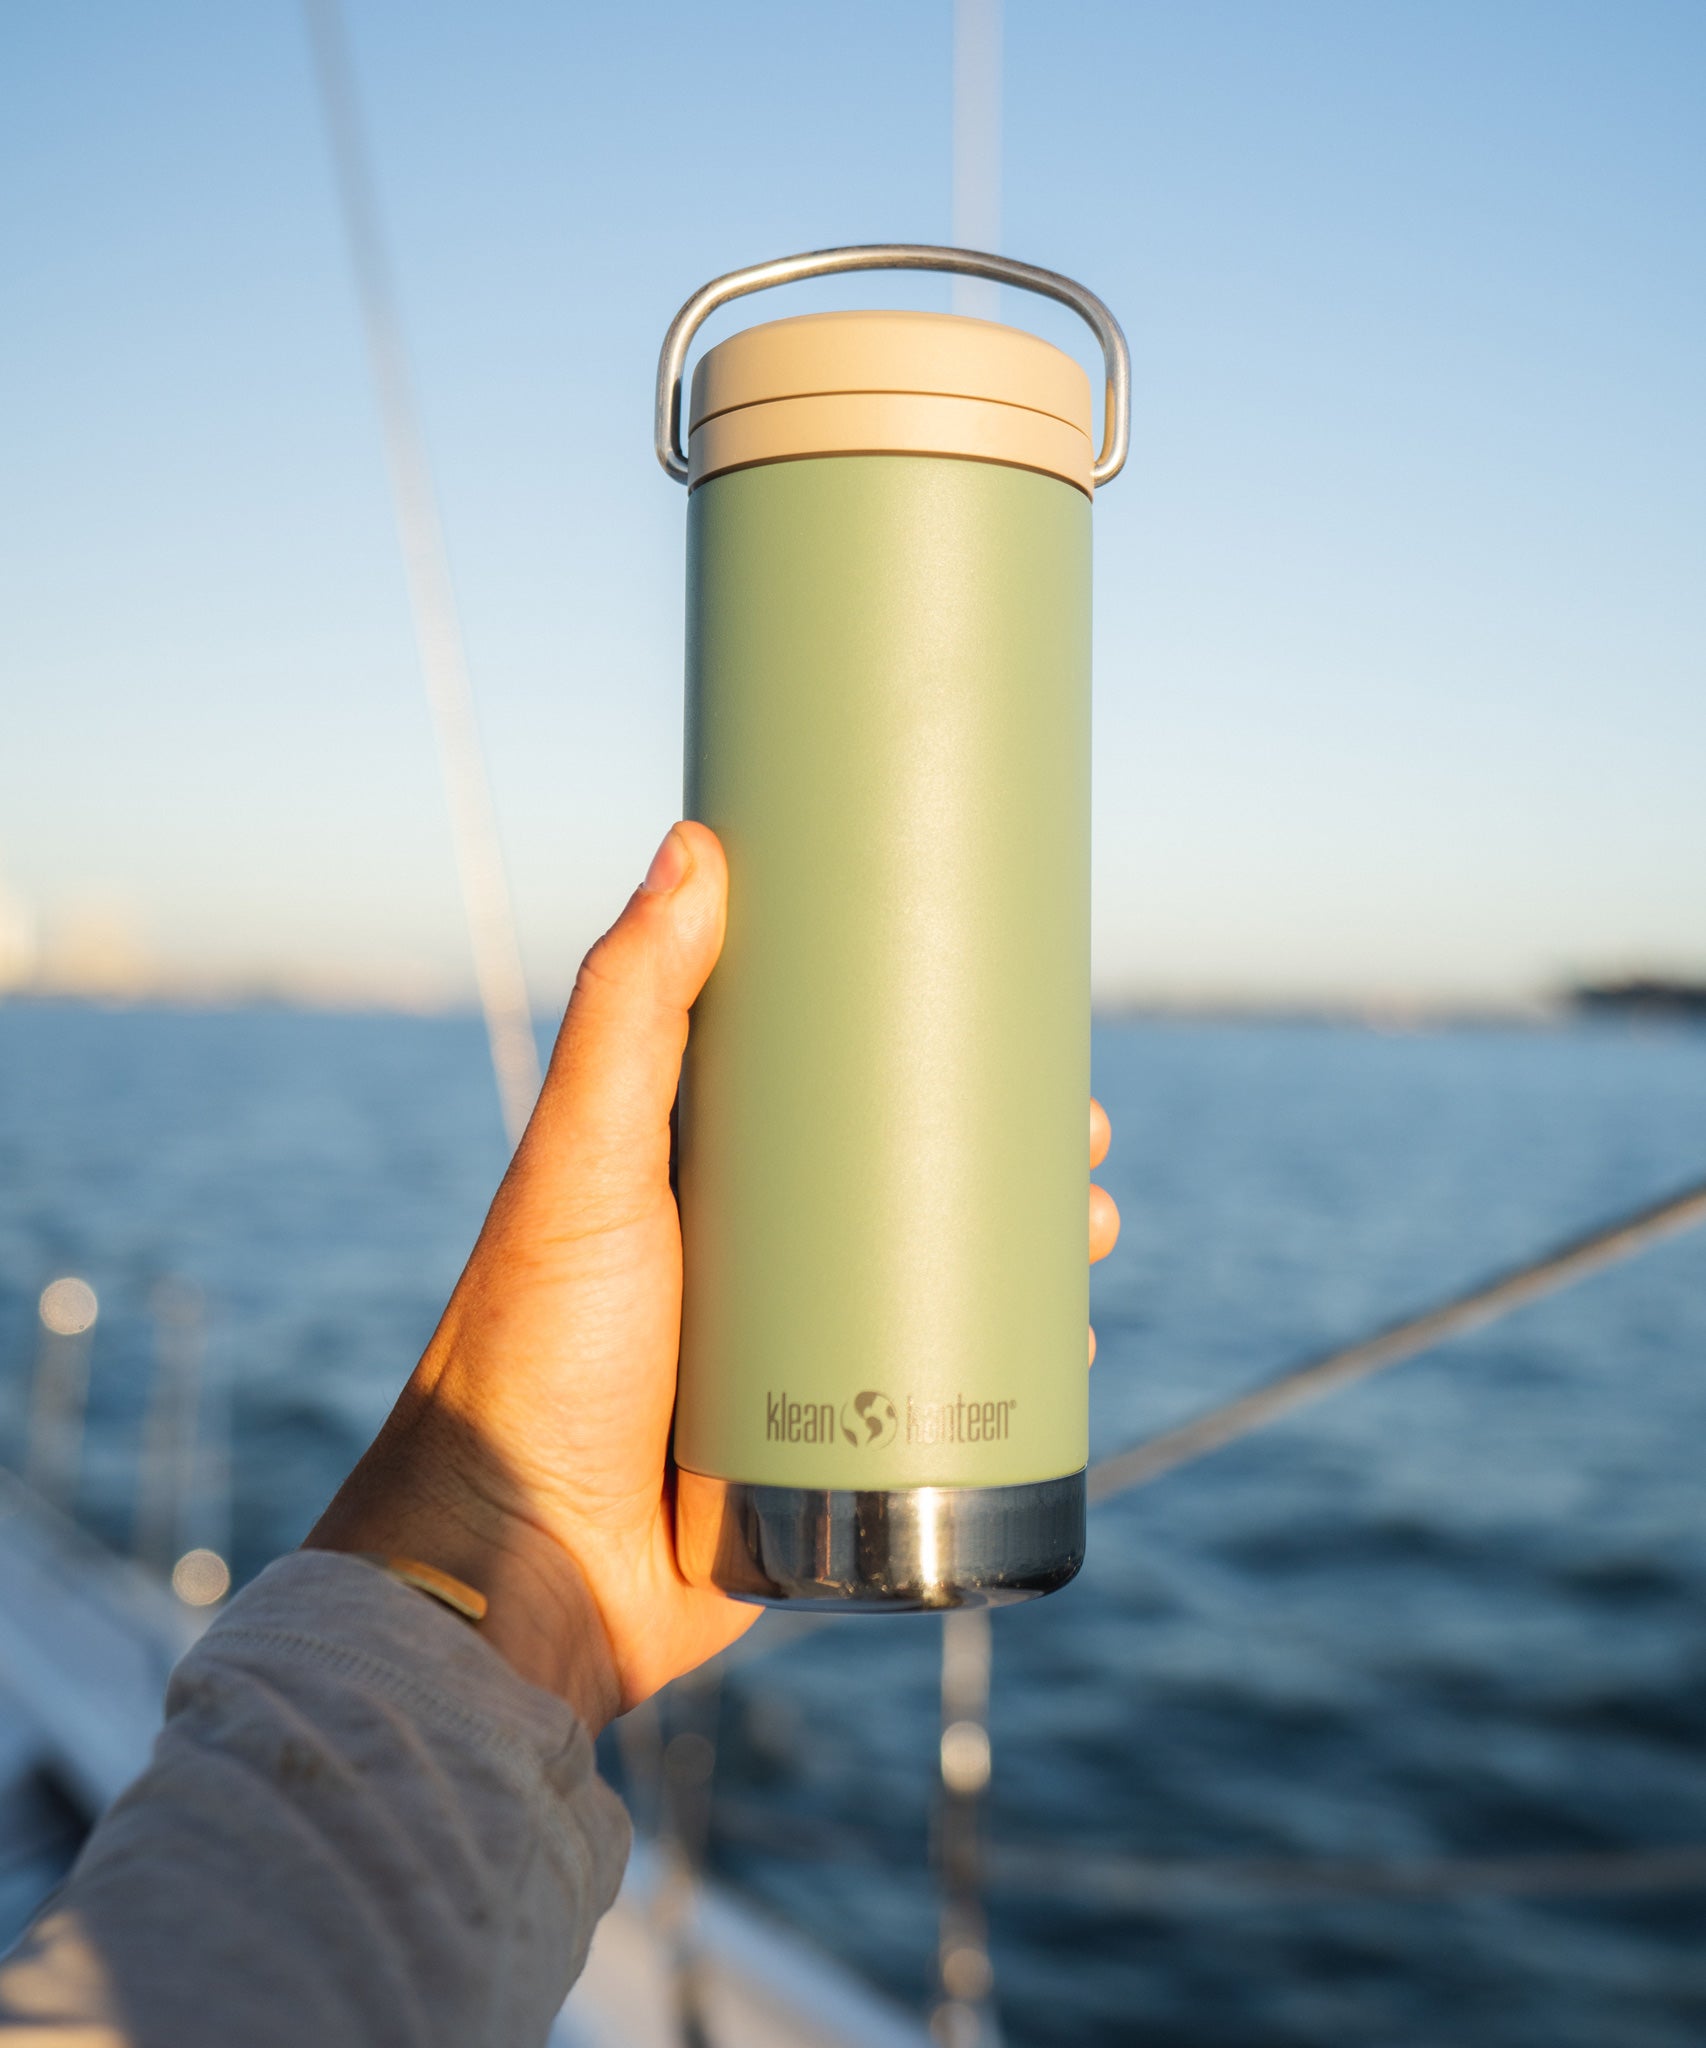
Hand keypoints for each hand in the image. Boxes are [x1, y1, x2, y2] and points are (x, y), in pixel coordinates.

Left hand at [310, 822, 1119, 1730]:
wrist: (517, 1569)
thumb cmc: (530, 1356)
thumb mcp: (582, 1164)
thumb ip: (629, 1010)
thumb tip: (695, 843)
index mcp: (700, 1172)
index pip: (837, 1081)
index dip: (932, 1045)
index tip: (1017, 1016)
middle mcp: (753, 1255)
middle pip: (912, 1178)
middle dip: (1011, 1155)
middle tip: (1082, 1141)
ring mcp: (795, 1354)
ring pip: (941, 1281)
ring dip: (1028, 1255)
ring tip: (1087, 1238)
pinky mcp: (825, 1446)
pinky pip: (940, 1396)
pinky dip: (1010, 1369)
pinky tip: (1067, 1352)